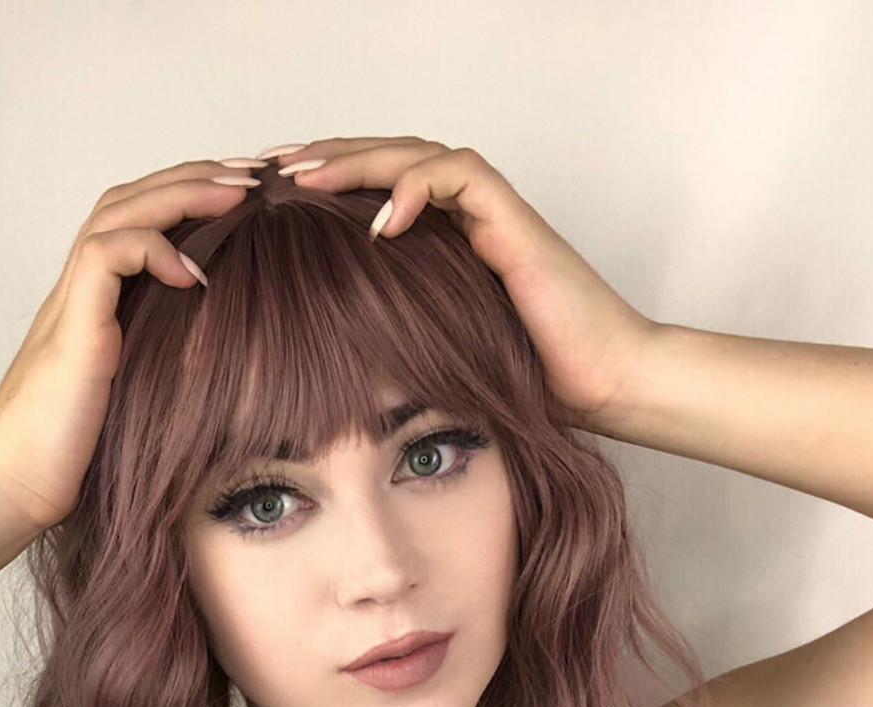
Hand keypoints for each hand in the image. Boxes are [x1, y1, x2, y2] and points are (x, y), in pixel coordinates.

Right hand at [0, 160, 259, 528]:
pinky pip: (107, 255)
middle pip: (132, 199)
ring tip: (239, 193)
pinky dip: (153, 248)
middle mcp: (80, 293)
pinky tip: (193, 272)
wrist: (13, 490)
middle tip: (257, 173)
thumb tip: (228, 363)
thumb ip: (169, 368)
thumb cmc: (73, 459)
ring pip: (120, 211)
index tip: (249, 198)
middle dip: (196, 177)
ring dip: (183, 193)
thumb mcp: (140, 402)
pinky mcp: (72, 328)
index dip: (190, 199)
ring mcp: (71, 305)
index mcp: (95, 304)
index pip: (140, 221)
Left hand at [274, 136, 657, 429]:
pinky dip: (416, 188)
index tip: (270, 199)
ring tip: (304, 180)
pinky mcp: (515, 223)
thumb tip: (326, 362)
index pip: (376, 189)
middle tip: (268, 169)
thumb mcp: (438, 360)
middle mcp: (467, 218)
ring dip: (357, 161)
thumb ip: (394, 340)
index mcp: (446, 242)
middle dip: (325, 158)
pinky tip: (379, 220)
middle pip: (387, 158)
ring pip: (416, 154)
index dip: (324, 184)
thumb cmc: (532, 382)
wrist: (604, 386)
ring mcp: (493, 215)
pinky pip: (461, 176)